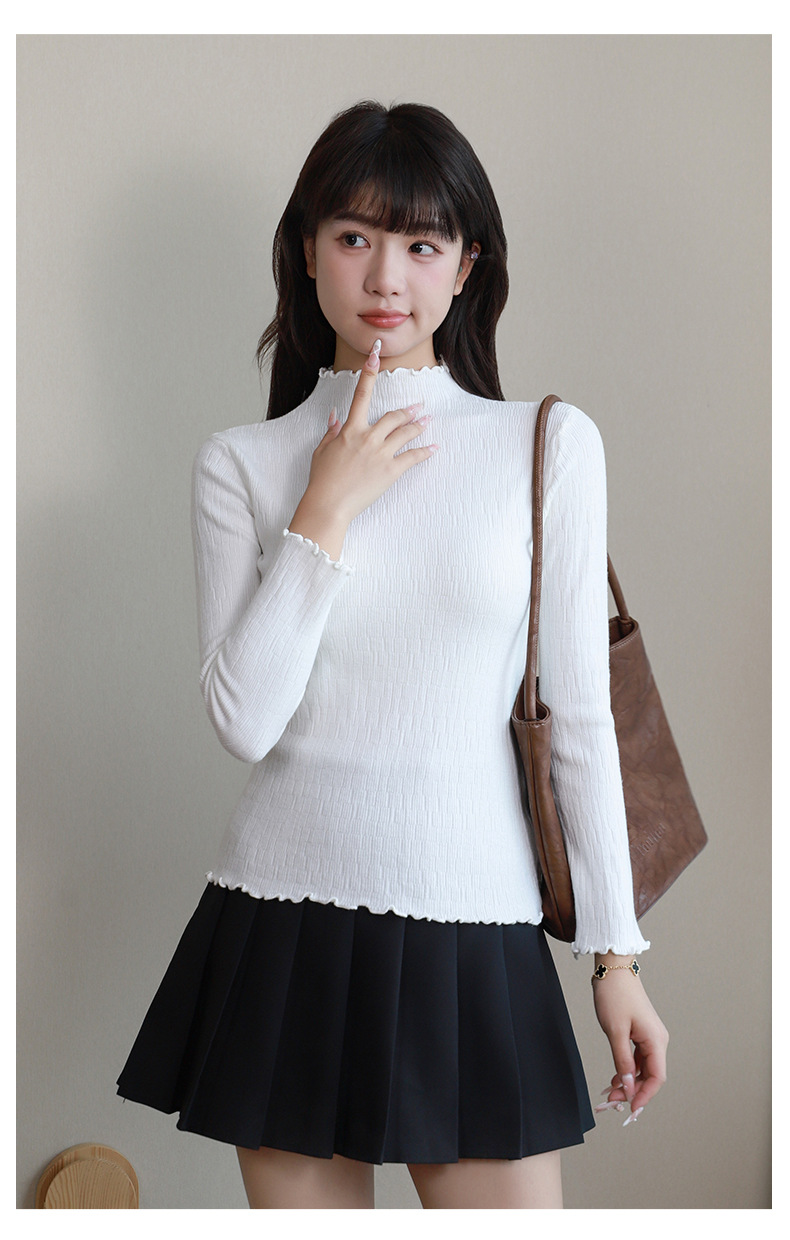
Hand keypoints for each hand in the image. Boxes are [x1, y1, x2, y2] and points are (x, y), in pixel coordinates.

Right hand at [302, 341, 437, 527]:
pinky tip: (434, 448)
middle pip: (393, 416)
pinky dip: (425, 451)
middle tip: (419, 407)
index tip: (375, 355)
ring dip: (419, 425)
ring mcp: (381, 454)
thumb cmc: (322, 480)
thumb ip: (331, 431)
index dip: (369, 373)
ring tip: (427, 421)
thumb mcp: (322, 451)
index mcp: (350, 430)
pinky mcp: (391, 471)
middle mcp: (368, 437)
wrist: (329, 504)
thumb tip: (336, 416)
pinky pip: (413, 457)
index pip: (361, 395)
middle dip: (408, 410)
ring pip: (406, 432)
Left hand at [592, 966, 668, 1124]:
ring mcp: (650, 1036)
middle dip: (633, 1091)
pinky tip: (615, 1079)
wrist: (613, 969)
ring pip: (643, 1069)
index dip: (644, 1096)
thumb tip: (629, 1087)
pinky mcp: (641, 1033)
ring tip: (609, 1094)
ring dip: (629, 1083)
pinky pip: (637, 1058)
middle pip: (650, 1076)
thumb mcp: (615, 1031)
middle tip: (611, 1103)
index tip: (630, 1109)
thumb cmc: (614, 995)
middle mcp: (657, 1040)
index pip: (657, 1078)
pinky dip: (627, 1070)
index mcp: (656, 1040)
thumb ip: (623, 1061)